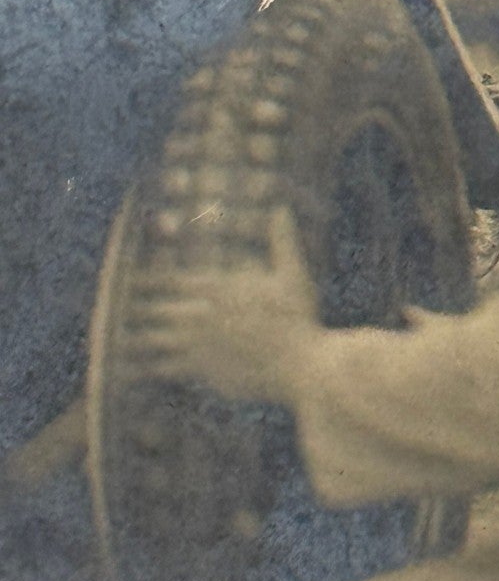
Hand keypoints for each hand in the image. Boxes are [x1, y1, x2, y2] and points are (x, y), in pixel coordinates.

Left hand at [130, 209, 320, 405]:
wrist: (304, 367)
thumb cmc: (301, 320)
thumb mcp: (294, 275)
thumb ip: (282, 241)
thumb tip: (281, 208)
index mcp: (216, 287)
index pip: (164, 279)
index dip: (141, 278)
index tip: (125, 278)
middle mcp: (198, 314)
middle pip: (149, 308)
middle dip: (130, 308)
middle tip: (112, 308)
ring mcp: (196, 344)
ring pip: (149, 338)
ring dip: (133, 336)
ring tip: (117, 337)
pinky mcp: (199, 371)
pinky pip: (161, 367)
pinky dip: (145, 365)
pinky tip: (135, 367)